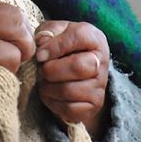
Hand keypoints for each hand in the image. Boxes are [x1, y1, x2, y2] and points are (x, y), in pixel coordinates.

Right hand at [0, 2, 35, 112]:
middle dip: (24, 47)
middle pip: (21, 27)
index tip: (15, 44)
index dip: (21, 31)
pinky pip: (5, 68)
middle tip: (13, 59)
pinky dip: (3, 76)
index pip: (15, 12)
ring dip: (13, 65)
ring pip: (17, 52)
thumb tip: (17, 37)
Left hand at [34, 20, 109, 138]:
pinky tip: (50, 94)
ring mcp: (100, 85)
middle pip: (77, 67)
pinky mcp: (94, 105)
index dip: (55, 46)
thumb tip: (42, 44)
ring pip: (70, 90)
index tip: (39, 55)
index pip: (78, 37)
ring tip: (44, 81)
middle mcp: (101, 61)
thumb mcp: (54, 32)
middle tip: (41, 70)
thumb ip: (47, 32)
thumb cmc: (62, 47)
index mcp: (93, 38)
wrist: (76, 70)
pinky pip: (69, 109)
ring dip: (48, 87)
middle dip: (51, 70)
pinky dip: (53, 103)